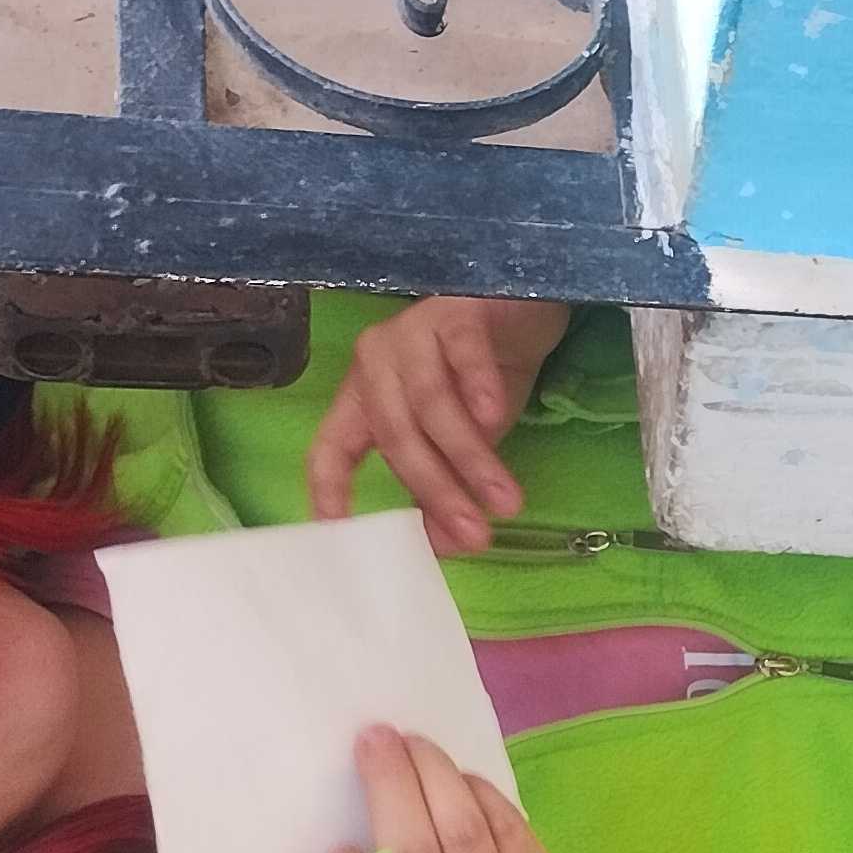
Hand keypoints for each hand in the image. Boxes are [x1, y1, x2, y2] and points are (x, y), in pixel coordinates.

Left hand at [304, 296, 572, 554]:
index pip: (331, 449)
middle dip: (437, 489)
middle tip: (476, 535)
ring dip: (470, 457)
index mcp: (364, 398)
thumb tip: (451, 544)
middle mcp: (377, 364)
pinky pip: (462, 352)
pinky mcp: (455, 312)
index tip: (341, 536)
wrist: (524, 307)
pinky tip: (496, 418)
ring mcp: (411, 333)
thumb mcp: (464, 439)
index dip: (329, 491)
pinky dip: (478, 386)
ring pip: (431, 403)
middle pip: (395, 435)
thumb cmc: (482, 375)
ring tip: (505, 500)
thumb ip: (449, 484)